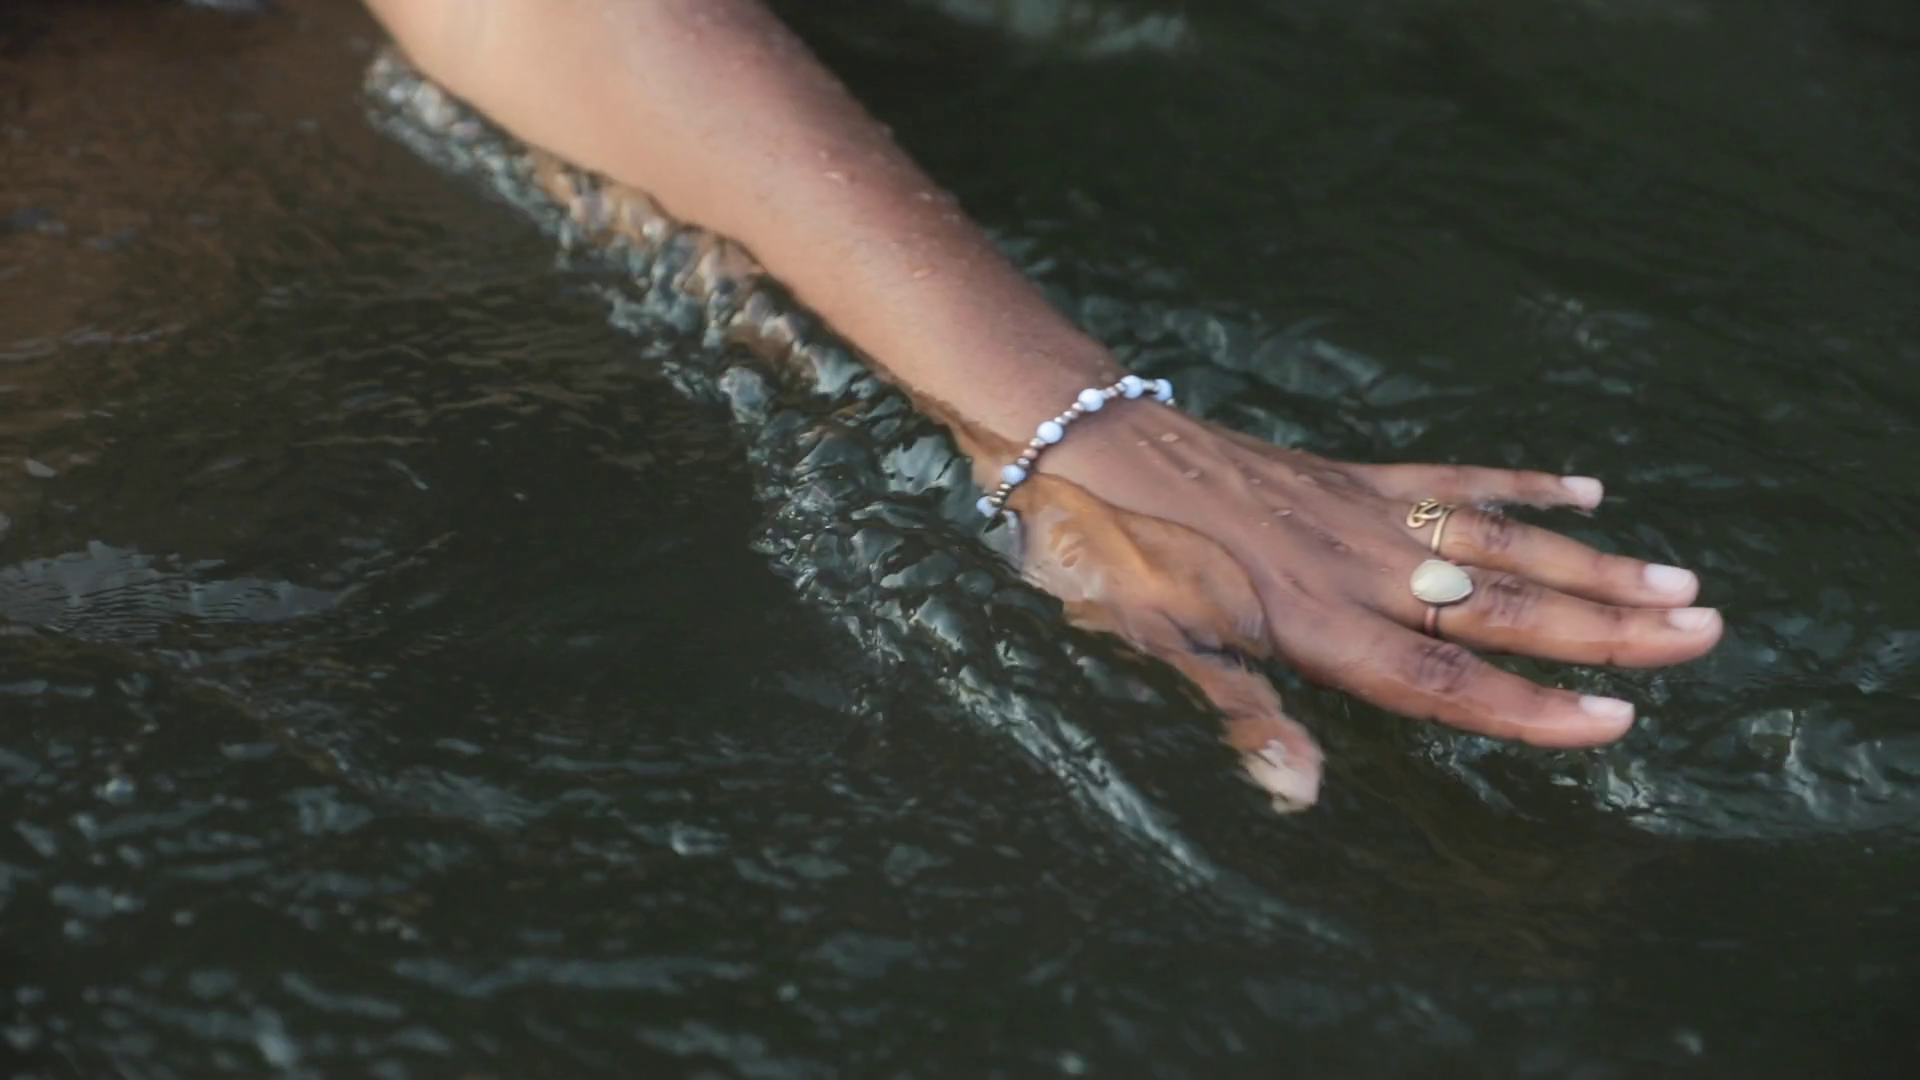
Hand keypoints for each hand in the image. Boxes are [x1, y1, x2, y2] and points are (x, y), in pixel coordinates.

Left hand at [1005, 403, 1721, 811]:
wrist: (1087, 443)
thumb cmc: (1115, 557)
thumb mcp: (1159, 648)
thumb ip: (1242, 715)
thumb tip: (1303, 794)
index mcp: (1317, 624)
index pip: (1445, 679)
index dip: (1531, 708)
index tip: (1618, 720)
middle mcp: (1358, 566)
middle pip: (1500, 604)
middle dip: (1605, 626)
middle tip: (1701, 632)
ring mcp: (1360, 511)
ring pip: (1498, 539)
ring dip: (1590, 559)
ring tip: (1675, 576)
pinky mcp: (1347, 471)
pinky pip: (1450, 475)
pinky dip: (1520, 480)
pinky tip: (1584, 484)